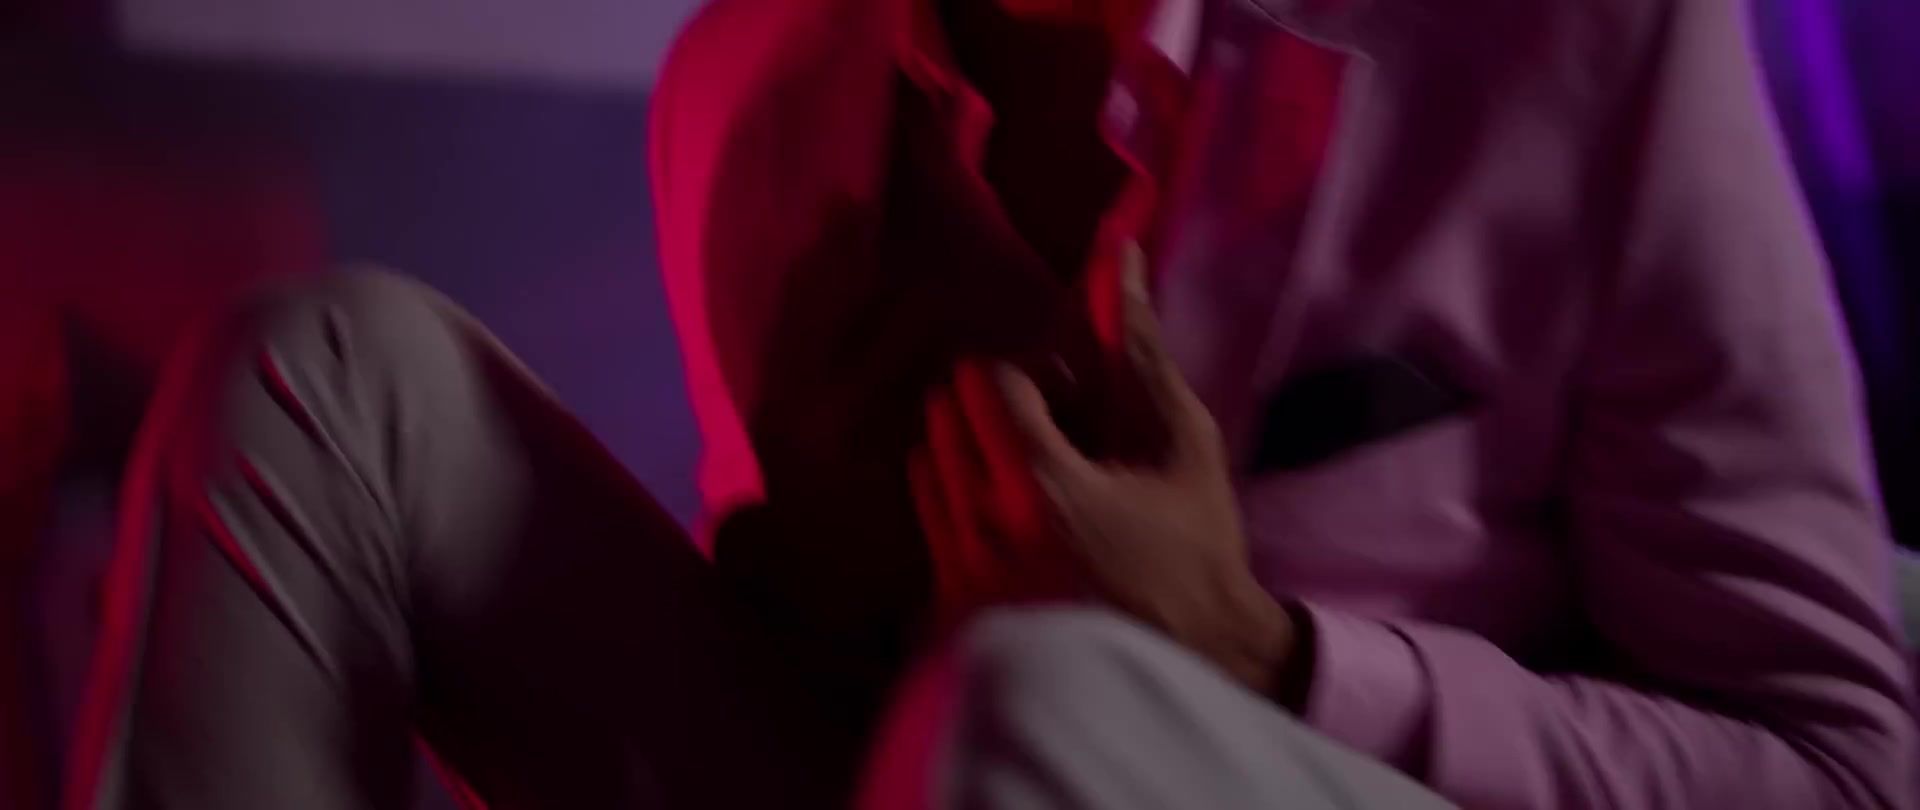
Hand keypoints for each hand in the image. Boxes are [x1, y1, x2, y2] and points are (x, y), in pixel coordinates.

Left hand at [912, 245, 1303, 696]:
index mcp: (1042, 485)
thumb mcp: (1182, 445)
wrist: (1190, 663)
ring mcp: (960, 571)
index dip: (1022, 369)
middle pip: (943, 411)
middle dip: (988, 401)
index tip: (1059, 390)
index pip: (983, 377)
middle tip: (1044, 427)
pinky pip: (925, 517)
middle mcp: (984, 527)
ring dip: (965, 448)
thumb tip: (1118, 265)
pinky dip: (956, 497)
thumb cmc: (1195, 550)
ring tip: (1026, 474)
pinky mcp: (950, 606)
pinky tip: (1010, 519)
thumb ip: (1140, 355)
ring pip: (924, 461)